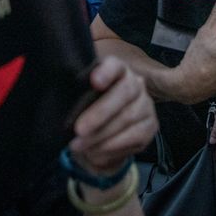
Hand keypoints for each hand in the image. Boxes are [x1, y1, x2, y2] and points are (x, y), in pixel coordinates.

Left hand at [69, 56, 157, 174]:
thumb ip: (77, 97)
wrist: (103, 134)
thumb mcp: (79, 100)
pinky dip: (112, 146)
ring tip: (79, 145)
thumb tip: (65, 107)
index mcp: (116, 70)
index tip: (94, 82)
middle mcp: (136, 83)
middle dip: (100, 113)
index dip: (106, 72)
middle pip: (124, 92)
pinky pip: (135, 136)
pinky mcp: (151, 125)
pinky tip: (95, 151)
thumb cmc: (88, 110)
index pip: (114, 65)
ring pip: (127, 118)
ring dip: (101, 135)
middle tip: (78, 129)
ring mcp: (146, 104)